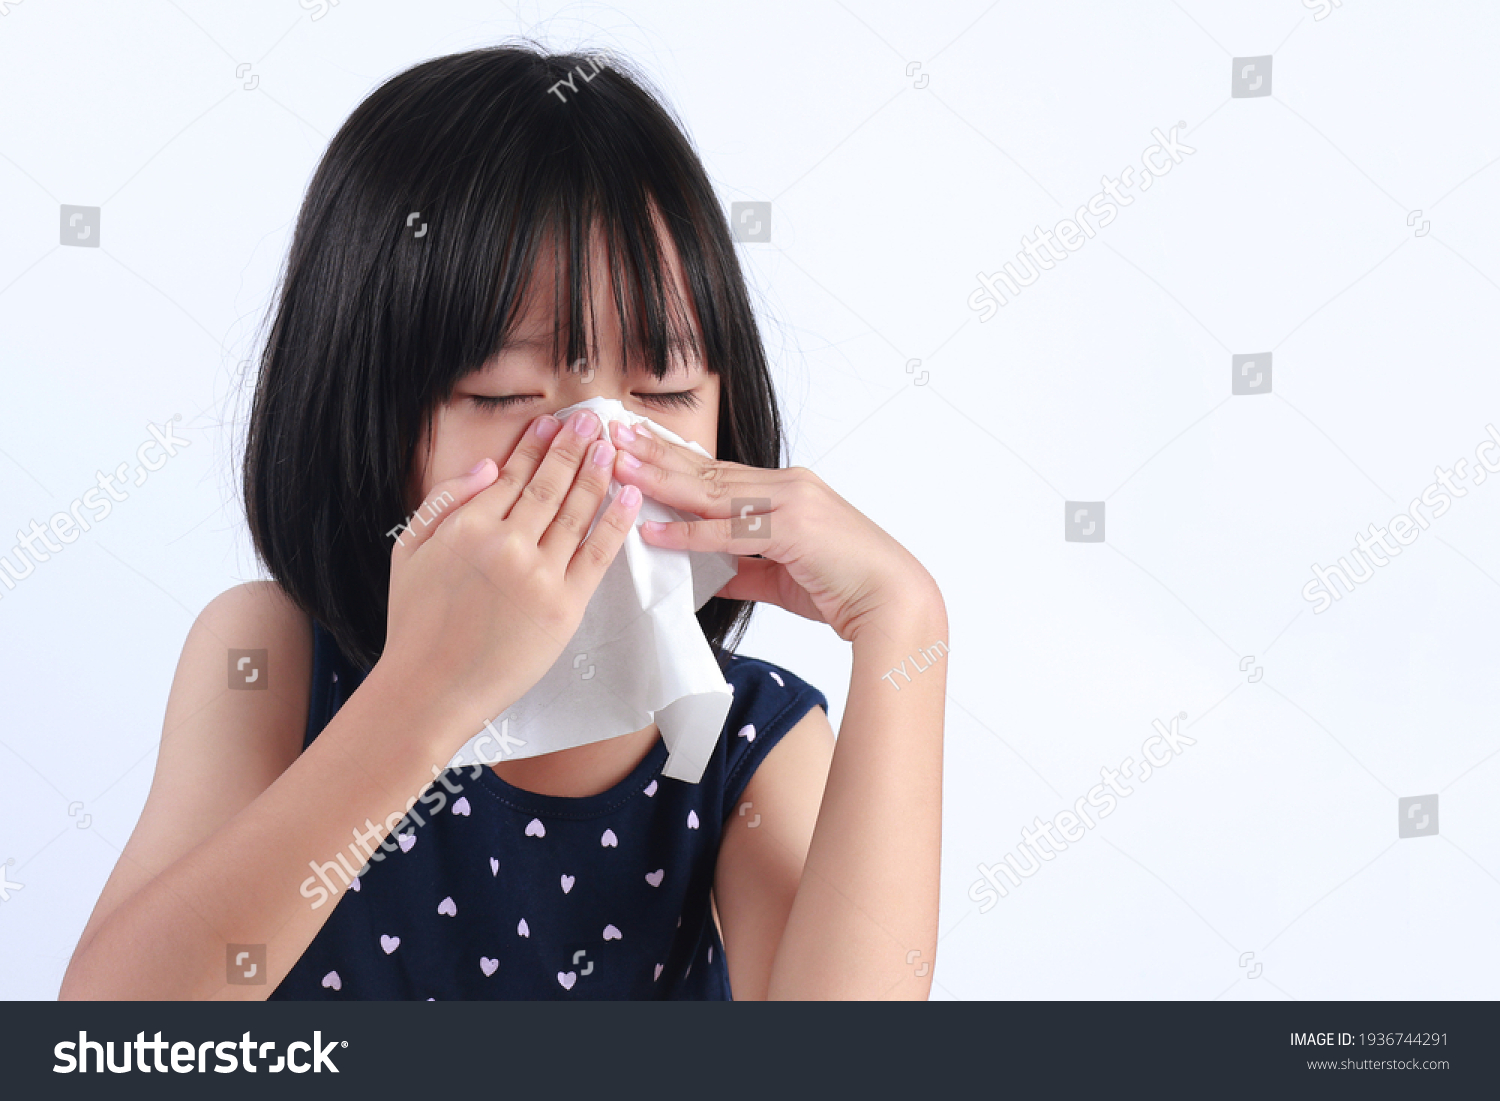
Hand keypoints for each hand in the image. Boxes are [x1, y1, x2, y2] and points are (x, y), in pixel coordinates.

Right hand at [378, 411, 640, 734]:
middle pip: (549, 485)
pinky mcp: (564, 607)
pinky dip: (615, 521)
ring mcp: (539, 576)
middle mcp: (506, 544)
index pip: (511, 475)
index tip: (553, 423)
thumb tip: (489, 466)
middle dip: (574, 446)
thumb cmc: (415, 625)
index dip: (536, 446)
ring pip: (575, 512)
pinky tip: (628, 495)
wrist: (429, 690)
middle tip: (593, 419)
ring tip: (612, 446)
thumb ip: (445, 502)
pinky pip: (597, 554)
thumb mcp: (409, 551)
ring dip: (597, 473)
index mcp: (468, 527)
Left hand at [607, 420, 942, 642]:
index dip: (675, 458)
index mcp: (787, 491)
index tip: (637, 445)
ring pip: (712, 490)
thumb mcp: (784, 576)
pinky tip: (653, 528)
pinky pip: (728, 531)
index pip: (719, 471)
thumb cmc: (847, 588)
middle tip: (613, 434)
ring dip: (661, 479)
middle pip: (708, 469)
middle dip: (656, 453)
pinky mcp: (792, 530)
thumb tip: (706, 574)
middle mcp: (787, 487)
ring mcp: (790, 503)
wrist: (895, 602)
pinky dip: (688, 531)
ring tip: (620, 466)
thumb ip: (744, 569)